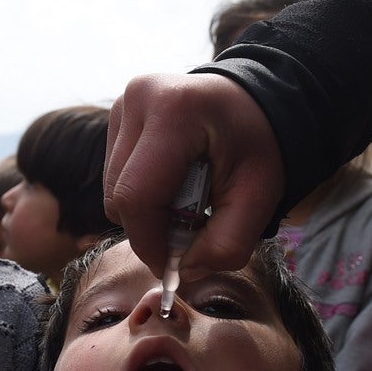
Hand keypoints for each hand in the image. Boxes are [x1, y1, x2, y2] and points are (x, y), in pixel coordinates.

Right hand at [104, 72, 285, 279]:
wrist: (254, 100)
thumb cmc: (259, 144)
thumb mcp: (260, 196)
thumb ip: (228, 243)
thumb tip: (185, 272)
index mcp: (174, 111)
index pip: (137, 196)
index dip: (150, 242)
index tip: (174, 266)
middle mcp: (138, 99)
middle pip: (119, 195)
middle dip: (150, 229)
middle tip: (189, 235)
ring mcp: (122, 102)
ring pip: (111, 188)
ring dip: (144, 211)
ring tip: (186, 203)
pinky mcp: (117, 112)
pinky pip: (113, 173)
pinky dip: (140, 192)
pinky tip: (172, 183)